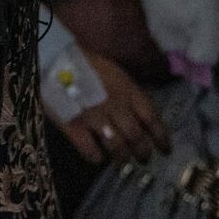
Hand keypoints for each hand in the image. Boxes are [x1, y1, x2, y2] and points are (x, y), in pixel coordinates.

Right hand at [58, 49, 171, 164]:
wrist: (53, 57)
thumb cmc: (85, 61)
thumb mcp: (115, 72)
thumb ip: (128, 93)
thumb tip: (140, 113)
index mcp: (128, 91)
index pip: (152, 120)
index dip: (161, 137)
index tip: (164, 149)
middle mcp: (116, 106)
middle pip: (136, 137)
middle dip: (142, 152)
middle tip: (143, 158)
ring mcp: (95, 118)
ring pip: (117, 147)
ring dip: (122, 157)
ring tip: (122, 161)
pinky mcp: (74, 126)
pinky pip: (90, 151)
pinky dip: (96, 158)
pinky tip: (97, 158)